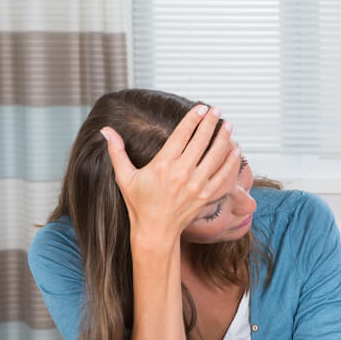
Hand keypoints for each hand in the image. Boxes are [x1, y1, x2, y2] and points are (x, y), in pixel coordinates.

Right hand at [101, 104, 241, 239]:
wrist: (155, 231)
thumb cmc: (139, 204)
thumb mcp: (124, 177)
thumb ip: (117, 151)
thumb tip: (105, 130)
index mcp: (163, 165)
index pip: (182, 134)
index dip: (193, 119)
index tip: (201, 108)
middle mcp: (182, 173)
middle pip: (201, 141)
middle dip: (211, 123)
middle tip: (217, 110)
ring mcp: (196, 185)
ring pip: (215, 156)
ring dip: (224, 139)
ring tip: (228, 126)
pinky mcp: (206, 196)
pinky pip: (223, 176)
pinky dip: (231, 163)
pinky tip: (235, 151)